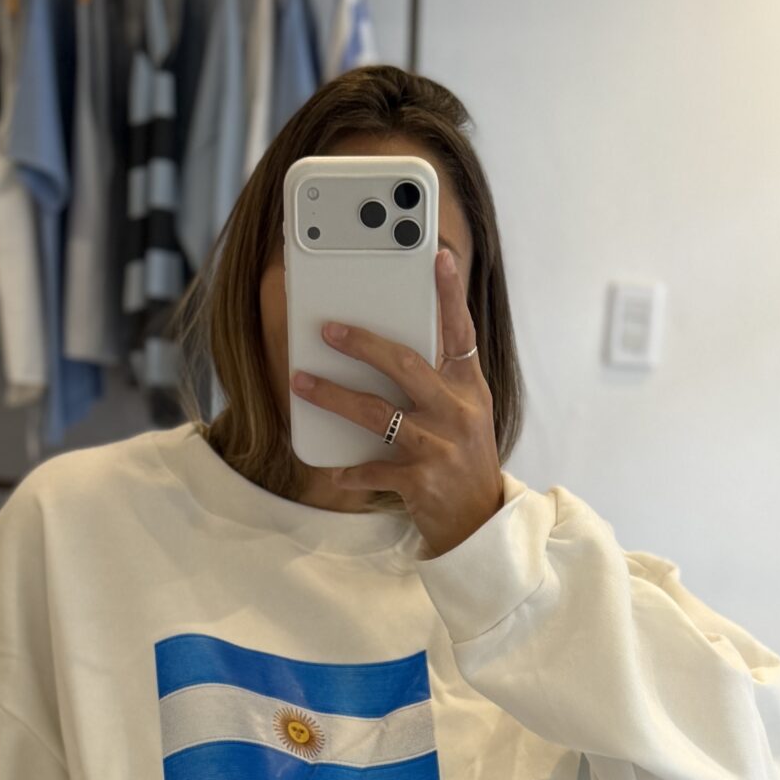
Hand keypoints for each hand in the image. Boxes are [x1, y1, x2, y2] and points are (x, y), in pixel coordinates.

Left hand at [290, 246, 503, 559]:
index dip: (450, 294)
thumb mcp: (464, 413)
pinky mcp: (422, 482)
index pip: (461, 332)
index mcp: (468, 388)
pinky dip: (350, 470)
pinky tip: (333, 469)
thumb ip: (438, 379)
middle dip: (362, 344)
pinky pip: (375, 469)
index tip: (440, 257)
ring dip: (333, 396)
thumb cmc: (462, 459)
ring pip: (377, 413)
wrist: (479, 523)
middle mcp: (457, 412)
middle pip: (405, 365)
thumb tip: (388, 345)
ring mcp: (439, 447)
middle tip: (327, 328)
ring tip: (300, 382)